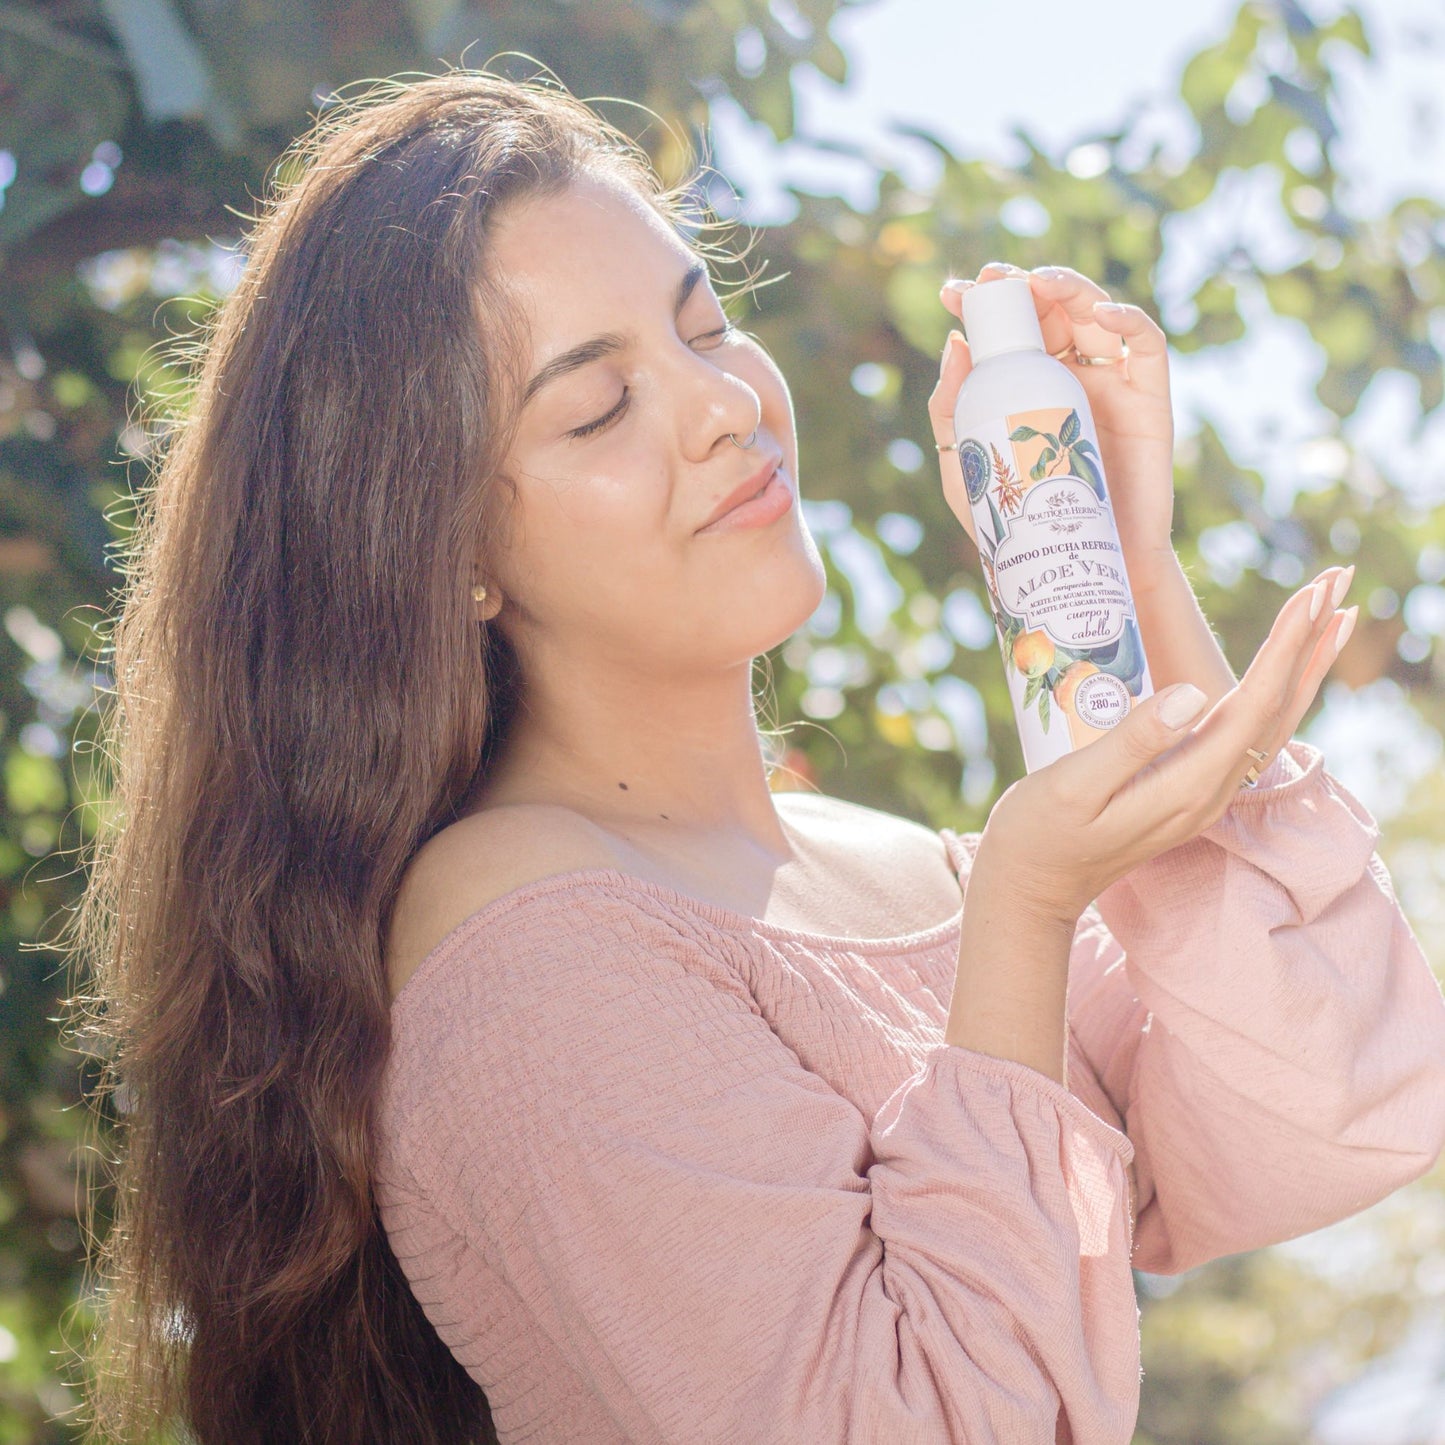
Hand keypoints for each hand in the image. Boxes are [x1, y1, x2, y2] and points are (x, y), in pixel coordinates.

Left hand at [929, 261, 1177, 591]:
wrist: (1078, 562)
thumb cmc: (1020, 523)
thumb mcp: (967, 472)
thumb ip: (950, 414)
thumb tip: (954, 346)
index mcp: (1026, 386)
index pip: (1009, 329)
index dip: (985, 302)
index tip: (952, 293)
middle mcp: (1069, 376)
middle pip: (1051, 311)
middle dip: (1021, 286)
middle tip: (990, 280)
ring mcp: (1109, 383)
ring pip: (1095, 314)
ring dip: (1069, 286)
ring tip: (1038, 283)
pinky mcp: (1148, 399)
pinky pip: (1146, 346)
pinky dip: (1128, 318)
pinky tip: (1099, 313)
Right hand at [974, 565, 1358, 929]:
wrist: (1030, 889)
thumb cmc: (1038, 835)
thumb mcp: (1072, 787)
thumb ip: (1132, 742)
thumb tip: (1194, 695)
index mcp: (1186, 786)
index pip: (1253, 704)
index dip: (1286, 646)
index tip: (1311, 593)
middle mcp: (1210, 793)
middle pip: (1279, 710)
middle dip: (1310, 642)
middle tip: (1338, 578)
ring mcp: (1204, 795)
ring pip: (1273, 723)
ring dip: (1304, 665)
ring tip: (1334, 612)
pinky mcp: (1190, 790)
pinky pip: (1251, 735)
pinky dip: (1278, 692)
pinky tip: (1283, 671)